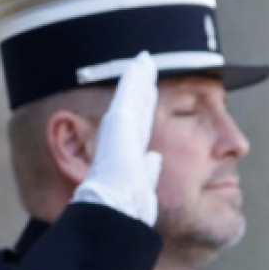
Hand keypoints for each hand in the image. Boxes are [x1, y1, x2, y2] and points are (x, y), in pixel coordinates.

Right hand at [71, 51, 161, 225]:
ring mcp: (118, 128)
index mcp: (127, 155)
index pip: (138, 126)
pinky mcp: (119, 120)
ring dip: (136, 78)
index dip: (142, 109)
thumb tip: (155, 158)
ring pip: (131, 96)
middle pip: (135, 107)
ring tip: (143, 61)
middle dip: (139, 88)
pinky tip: (140, 62)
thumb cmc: (125, 205)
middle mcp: (121, 139)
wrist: (112, 208)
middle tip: (144, 68)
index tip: (148, 94)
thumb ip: (148, 169)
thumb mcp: (141, 185)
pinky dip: (133, 77)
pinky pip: (128, 93)